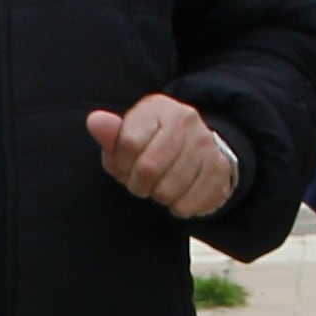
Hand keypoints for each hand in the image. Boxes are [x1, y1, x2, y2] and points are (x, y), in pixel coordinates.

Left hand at [86, 93, 240, 220]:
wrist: (197, 151)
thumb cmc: (151, 146)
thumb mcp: (127, 138)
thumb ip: (110, 133)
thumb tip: (95, 122)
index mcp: (158, 107)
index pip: (129, 143)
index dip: (121, 164)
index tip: (125, 167)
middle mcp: (186, 120)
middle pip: (149, 168)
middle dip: (137, 184)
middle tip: (141, 183)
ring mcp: (206, 144)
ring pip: (168, 190)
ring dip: (158, 197)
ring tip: (160, 187)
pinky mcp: (220, 170)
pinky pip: (188, 204)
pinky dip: (178, 208)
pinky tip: (178, 195)